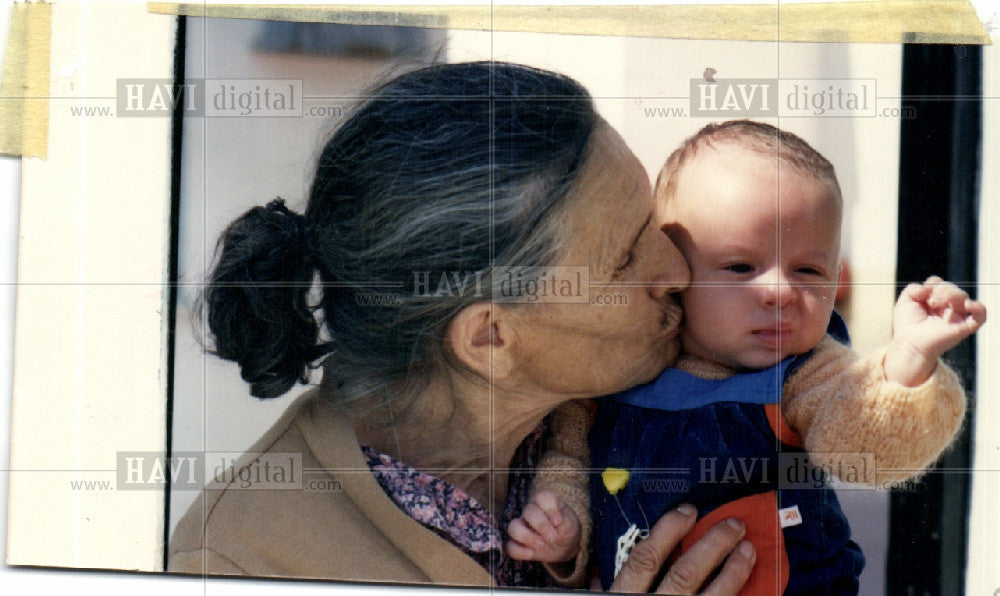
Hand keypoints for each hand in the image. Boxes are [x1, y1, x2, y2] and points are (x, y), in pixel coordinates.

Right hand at [507, 490, 580, 562]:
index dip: (550, 509)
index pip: (542, 497)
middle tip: (553, 537)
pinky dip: (519, 551)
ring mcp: (523, 528)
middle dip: (541, 525)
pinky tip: (531, 554)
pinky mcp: (519, 544)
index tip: (558, 521)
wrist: (565, 545)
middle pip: (528, 511)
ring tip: (540, 544)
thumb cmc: (567, 528)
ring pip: (513, 527)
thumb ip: (565, 521)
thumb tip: (556, 523)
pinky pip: (511, 546)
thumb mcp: (571, 524)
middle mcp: (531, 512)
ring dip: (526, 536)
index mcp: (545, 503)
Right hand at [608, 504, 754, 593]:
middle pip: (685, 573)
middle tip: (733, 524)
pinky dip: (735, 594)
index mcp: (626, 595)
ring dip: (733, 571)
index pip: (646, 558)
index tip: (688, 510)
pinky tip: (748, 583)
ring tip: (748, 549)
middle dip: (712, 546)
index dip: (668, 531)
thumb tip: (599, 570)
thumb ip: (605, 586)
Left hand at [885, 276, 986, 385]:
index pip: (940, 284)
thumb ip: (913, 288)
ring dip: (951, 294)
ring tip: (936, 304)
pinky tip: (966, 305)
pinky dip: (977, 307)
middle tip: (931, 302)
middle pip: (952, 288)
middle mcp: (947, 308)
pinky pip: (980, 314)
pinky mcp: (965, 326)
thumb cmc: (907, 325)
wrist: (910, 343)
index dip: (933, 284)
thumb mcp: (905, 301)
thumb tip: (928, 287)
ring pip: (963, 296)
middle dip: (942, 289)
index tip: (922, 294)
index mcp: (934, 301)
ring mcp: (957, 316)